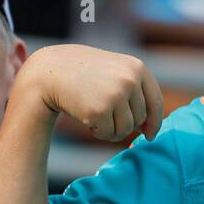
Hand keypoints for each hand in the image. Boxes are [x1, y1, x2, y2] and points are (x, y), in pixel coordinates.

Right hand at [21, 44, 163, 141]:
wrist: (49, 72)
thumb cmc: (82, 74)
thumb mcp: (113, 71)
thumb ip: (134, 91)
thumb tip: (149, 126)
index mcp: (137, 68)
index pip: (155, 101)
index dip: (154, 122)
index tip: (150, 135)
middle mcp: (130, 79)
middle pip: (140, 118)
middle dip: (124, 124)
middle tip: (104, 116)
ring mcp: (116, 94)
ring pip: (126, 129)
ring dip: (112, 130)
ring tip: (95, 116)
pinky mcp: (100, 110)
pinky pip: (109, 134)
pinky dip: (99, 132)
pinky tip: (86, 118)